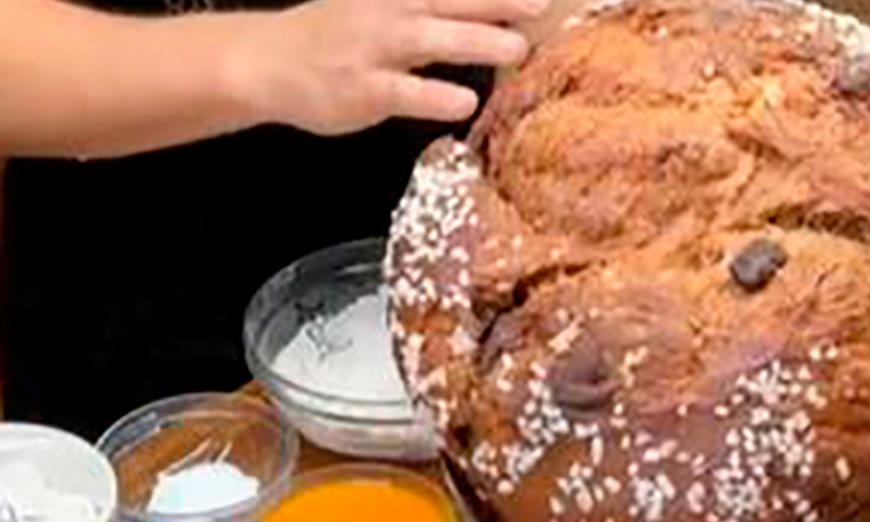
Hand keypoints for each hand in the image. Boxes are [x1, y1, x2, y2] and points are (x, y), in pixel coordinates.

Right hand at [237, 0, 546, 133]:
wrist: (266, 61)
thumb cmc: (336, 38)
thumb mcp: (385, 9)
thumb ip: (432, 12)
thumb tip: (491, 15)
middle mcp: (389, 12)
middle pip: (451, 1)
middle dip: (498, 2)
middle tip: (542, 6)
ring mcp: (373, 49)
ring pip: (430, 38)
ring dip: (475, 40)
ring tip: (517, 49)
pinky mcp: (361, 89)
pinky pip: (403, 92)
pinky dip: (434, 96)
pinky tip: (465, 103)